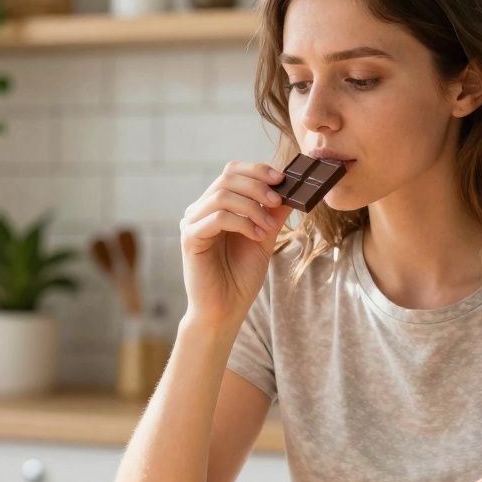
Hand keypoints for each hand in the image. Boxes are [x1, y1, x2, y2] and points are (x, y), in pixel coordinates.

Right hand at [179, 161, 292, 327]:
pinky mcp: (190, 238)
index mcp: (216, 206)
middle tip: (278, 201)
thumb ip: (273, 213)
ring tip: (269, 228)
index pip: (232, 172)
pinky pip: (217, 218)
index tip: (282, 179)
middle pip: (227, 178)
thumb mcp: (264, 238)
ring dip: (253, 208)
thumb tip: (292, 188)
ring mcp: (192, 223)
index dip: (257, 170)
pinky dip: (242, 223)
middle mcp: (200, 210)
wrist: (226, 310)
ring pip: (222, 195)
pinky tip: (257, 236)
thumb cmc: (241, 277)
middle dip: (258, 186)